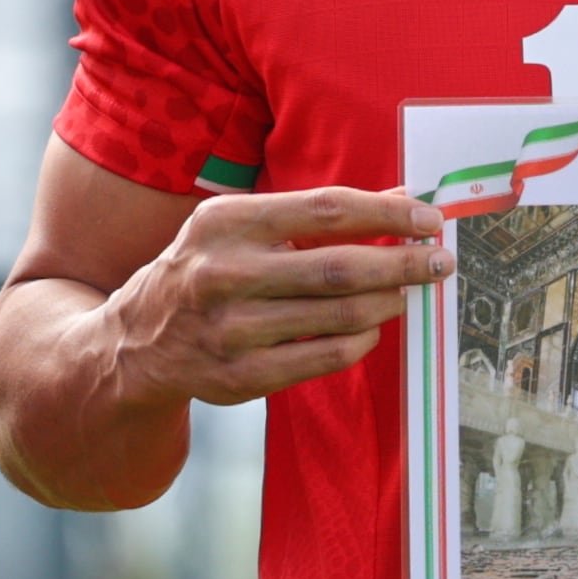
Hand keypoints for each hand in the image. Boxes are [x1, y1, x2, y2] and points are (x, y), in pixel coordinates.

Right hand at [110, 187, 451, 411]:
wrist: (137, 342)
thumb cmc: (204, 269)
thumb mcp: (239, 226)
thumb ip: (313, 213)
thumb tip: (399, 201)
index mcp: (225, 223)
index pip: (326, 209)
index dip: (387, 214)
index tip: (429, 219)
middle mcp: (224, 274)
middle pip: (340, 267)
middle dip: (403, 263)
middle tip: (440, 262)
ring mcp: (232, 331)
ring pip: (339, 315)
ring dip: (387, 302)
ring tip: (405, 291)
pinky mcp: (242, 377)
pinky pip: (326, 357)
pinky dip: (361, 340)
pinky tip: (371, 326)